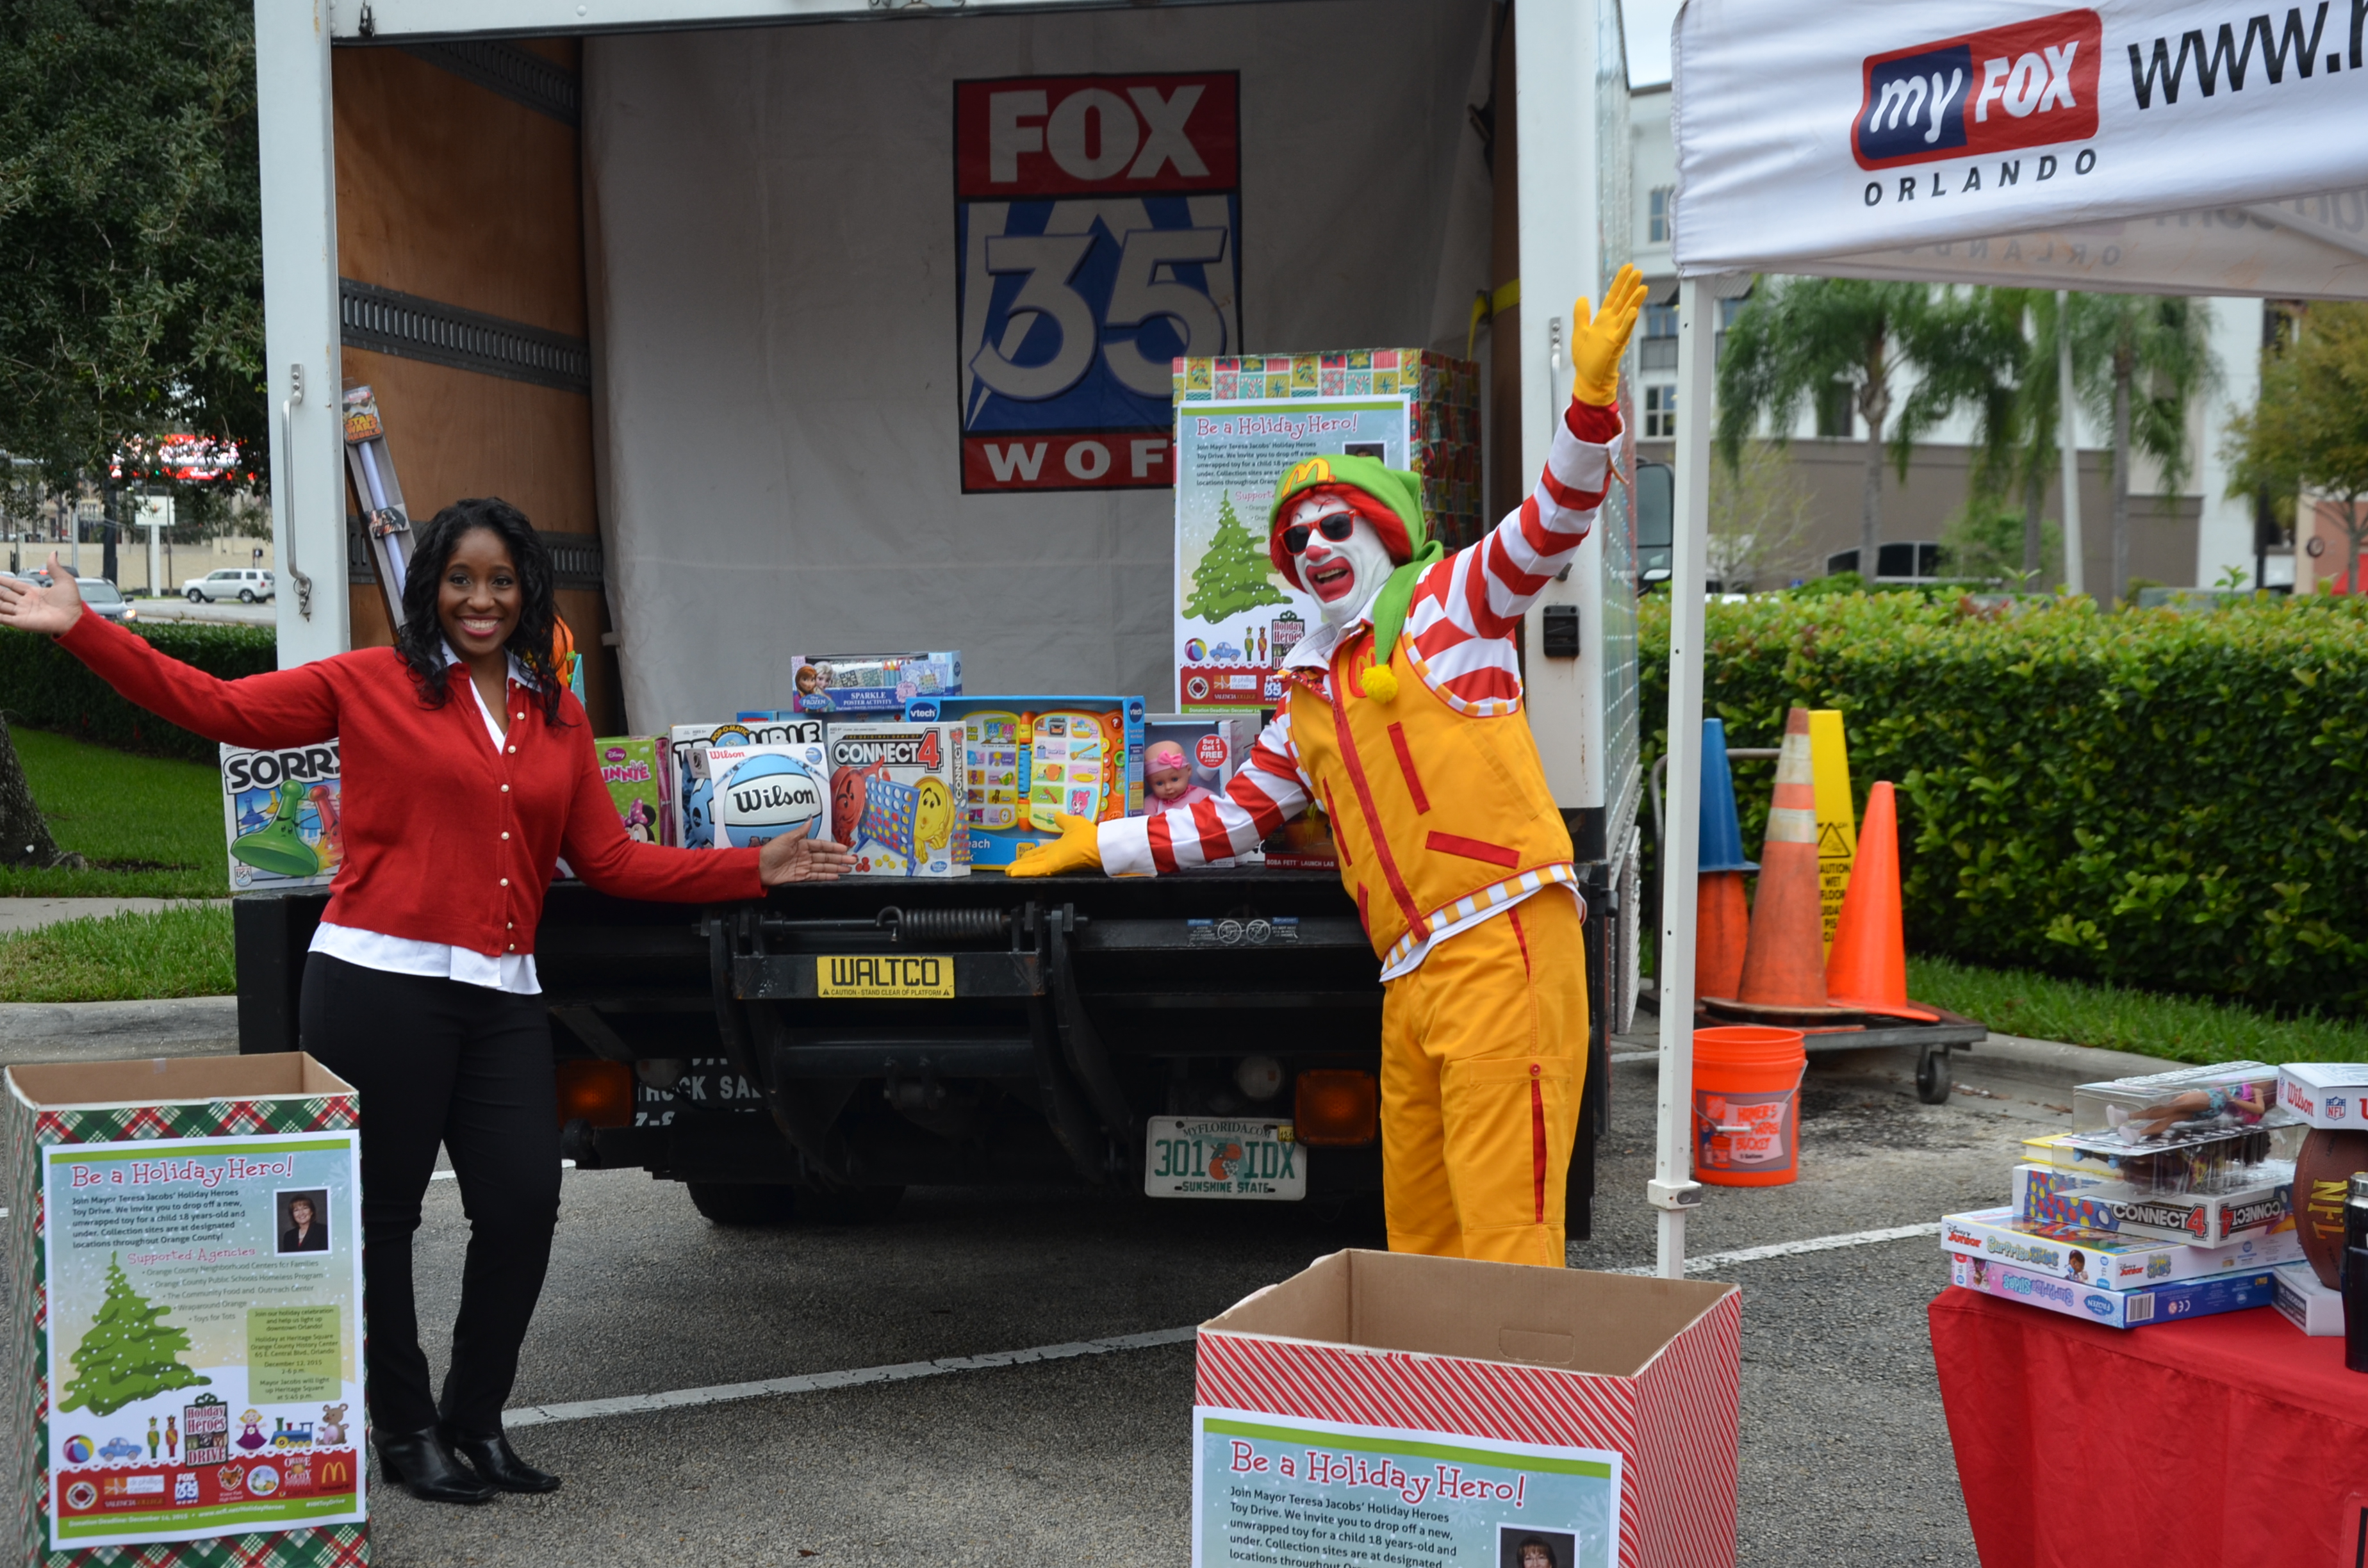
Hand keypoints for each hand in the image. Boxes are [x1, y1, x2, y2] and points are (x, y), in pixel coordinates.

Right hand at [0, 553, 84, 635]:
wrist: (73, 618)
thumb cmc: (71, 602)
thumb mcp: (64, 580)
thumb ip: (54, 567)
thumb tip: (53, 553)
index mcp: (33, 593)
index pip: (13, 585)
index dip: (3, 580)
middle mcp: (25, 602)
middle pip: (4, 595)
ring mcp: (22, 612)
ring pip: (1, 605)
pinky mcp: (20, 622)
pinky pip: (3, 618)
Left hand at [759, 833, 855, 885]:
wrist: (759, 867)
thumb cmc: (769, 851)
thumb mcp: (786, 838)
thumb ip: (801, 831)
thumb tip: (810, 819)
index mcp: (802, 845)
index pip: (822, 846)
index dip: (834, 847)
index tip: (844, 848)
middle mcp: (804, 856)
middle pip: (826, 857)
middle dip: (840, 859)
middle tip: (852, 860)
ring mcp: (803, 866)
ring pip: (823, 867)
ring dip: (836, 867)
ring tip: (847, 869)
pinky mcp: (800, 876)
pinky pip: (816, 876)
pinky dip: (826, 876)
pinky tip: (835, 875)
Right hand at [1004, 813, 1101, 877]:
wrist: (1099, 844)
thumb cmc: (1088, 834)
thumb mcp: (1072, 823)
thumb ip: (1063, 820)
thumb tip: (1056, 815)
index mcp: (1058, 848)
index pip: (1041, 853)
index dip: (1030, 855)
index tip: (1021, 857)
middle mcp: (1054, 857)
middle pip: (1034, 861)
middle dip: (1022, 865)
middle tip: (1010, 868)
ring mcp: (1053, 862)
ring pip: (1032, 867)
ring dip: (1019, 869)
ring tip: (1007, 872)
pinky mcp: (1053, 866)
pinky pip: (1035, 869)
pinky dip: (1023, 871)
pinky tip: (1012, 873)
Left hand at [1569, 263, 1647, 407]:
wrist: (1589, 379)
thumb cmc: (1586, 359)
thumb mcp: (1579, 332)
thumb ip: (1581, 315)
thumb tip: (1582, 298)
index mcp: (1603, 320)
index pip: (1613, 296)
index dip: (1619, 282)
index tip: (1627, 268)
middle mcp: (1612, 324)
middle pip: (1622, 301)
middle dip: (1629, 286)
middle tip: (1637, 271)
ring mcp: (1615, 333)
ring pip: (1627, 313)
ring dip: (1634, 300)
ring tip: (1642, 286)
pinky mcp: (1615, 345)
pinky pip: (1623, 331)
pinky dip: (1628, 322)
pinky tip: (1634, 311)